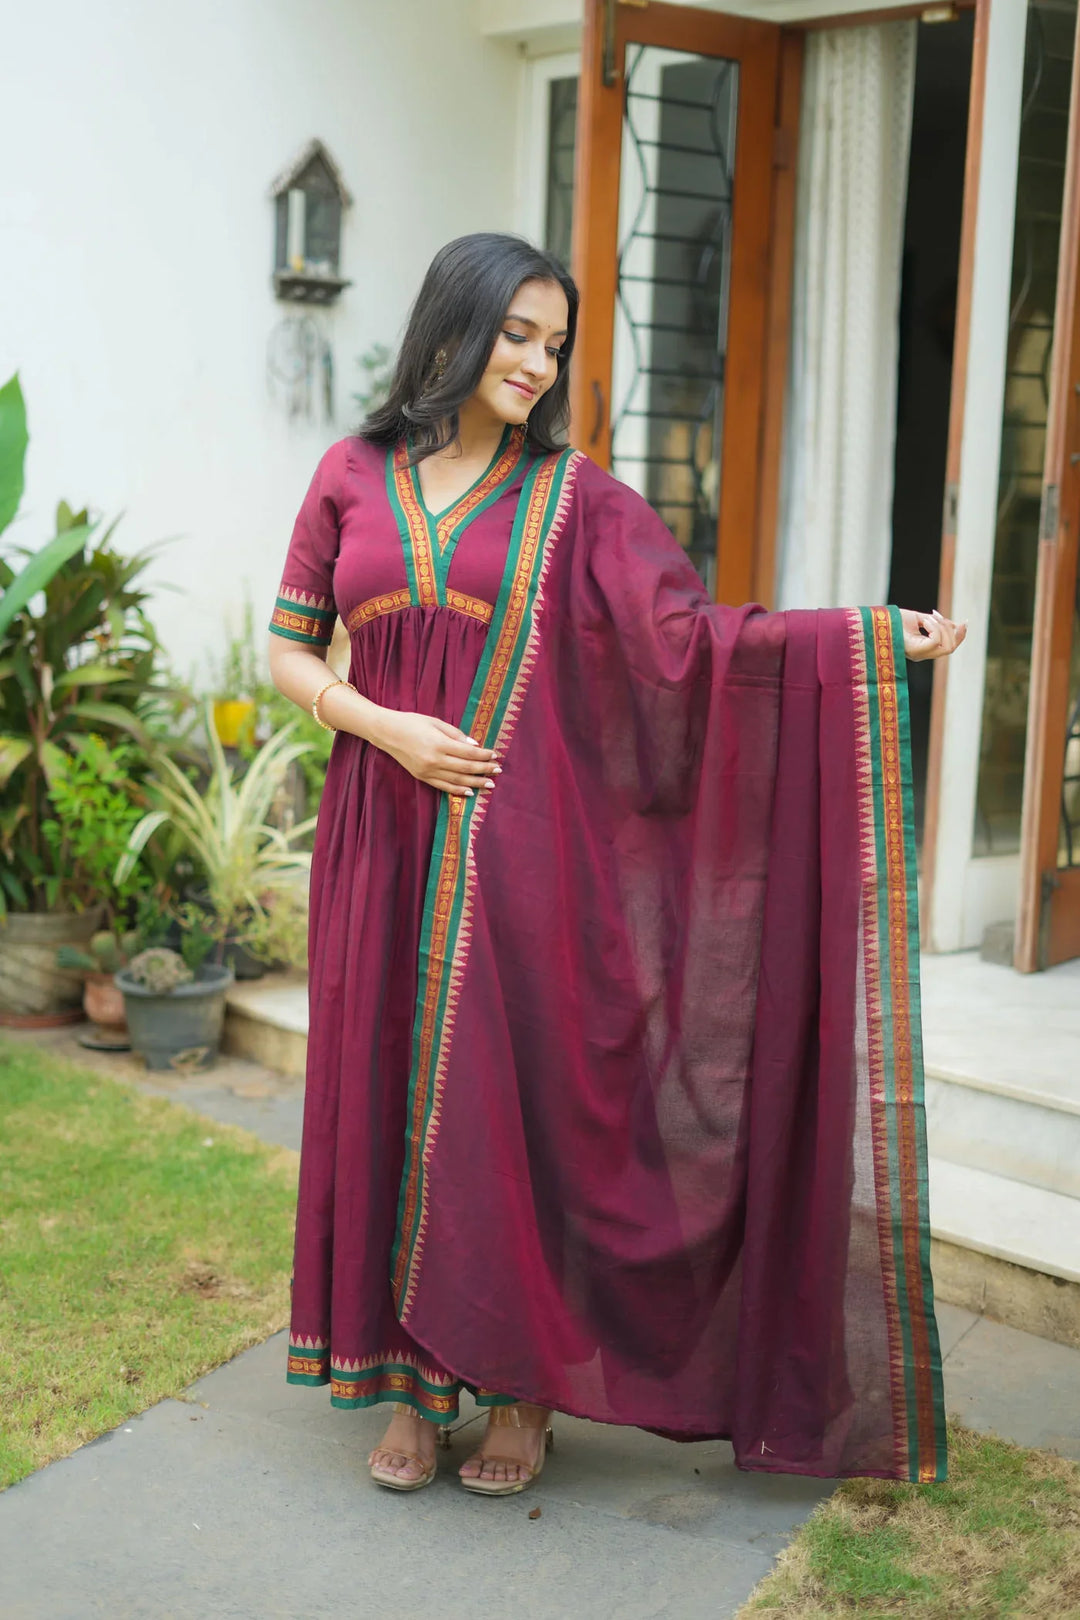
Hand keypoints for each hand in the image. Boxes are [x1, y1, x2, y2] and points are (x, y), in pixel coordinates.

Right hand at [377, 710, 499, 796]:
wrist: (387, 732)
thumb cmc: (412, 722)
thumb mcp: (435, 722)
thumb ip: (456, 734)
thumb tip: (474, 745)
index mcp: (439, 744)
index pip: (468, 752)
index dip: (484, 755)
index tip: (495, 755)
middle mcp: (434, 760)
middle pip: (465, 767)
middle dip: (484, 770)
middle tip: (498, 771)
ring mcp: (427, 771)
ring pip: (457, 780)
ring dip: (475, 782)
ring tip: (489, 784)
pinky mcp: (422, 777)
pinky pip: (443, 786)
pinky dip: (457, 790)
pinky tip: (469, 791)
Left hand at [898, 608, 966, 661]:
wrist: (876, 620)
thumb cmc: (894, 620)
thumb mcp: (921, 619)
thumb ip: (938, 623)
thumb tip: (957, 625)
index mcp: (923, 648)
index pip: (949, 648)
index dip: (960, 636)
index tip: (964, 621)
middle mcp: (922, 654)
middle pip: (951, 649)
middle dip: (953, 631)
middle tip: (939, 616)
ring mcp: (919, 654)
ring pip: (946, 647)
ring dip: (943, 628)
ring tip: (929, 617)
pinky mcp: (914, 650)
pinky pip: (935, 641)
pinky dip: (935, 628)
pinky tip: (925, 620)